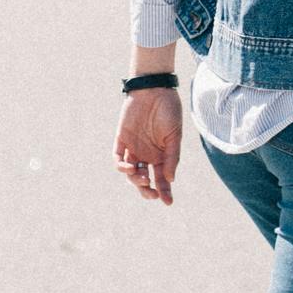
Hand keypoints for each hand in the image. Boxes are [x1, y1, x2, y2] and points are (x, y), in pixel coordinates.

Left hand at [114, 82, 182, 205]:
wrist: (154, 90)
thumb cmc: (169, 111)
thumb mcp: (174, 137)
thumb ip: (172, 158)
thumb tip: (170, 180)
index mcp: (161, 156)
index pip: (161, 179)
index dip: (165, 191)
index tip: (168, 202)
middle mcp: (146, 155)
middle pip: (144, 179)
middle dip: (147, 190)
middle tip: (151, 193)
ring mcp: (133, 148)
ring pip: (131, 172)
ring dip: (135, 179)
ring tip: (143, 178)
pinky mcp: (121, 140)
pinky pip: (118, 158)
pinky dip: (121, 166)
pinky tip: (129, 168)